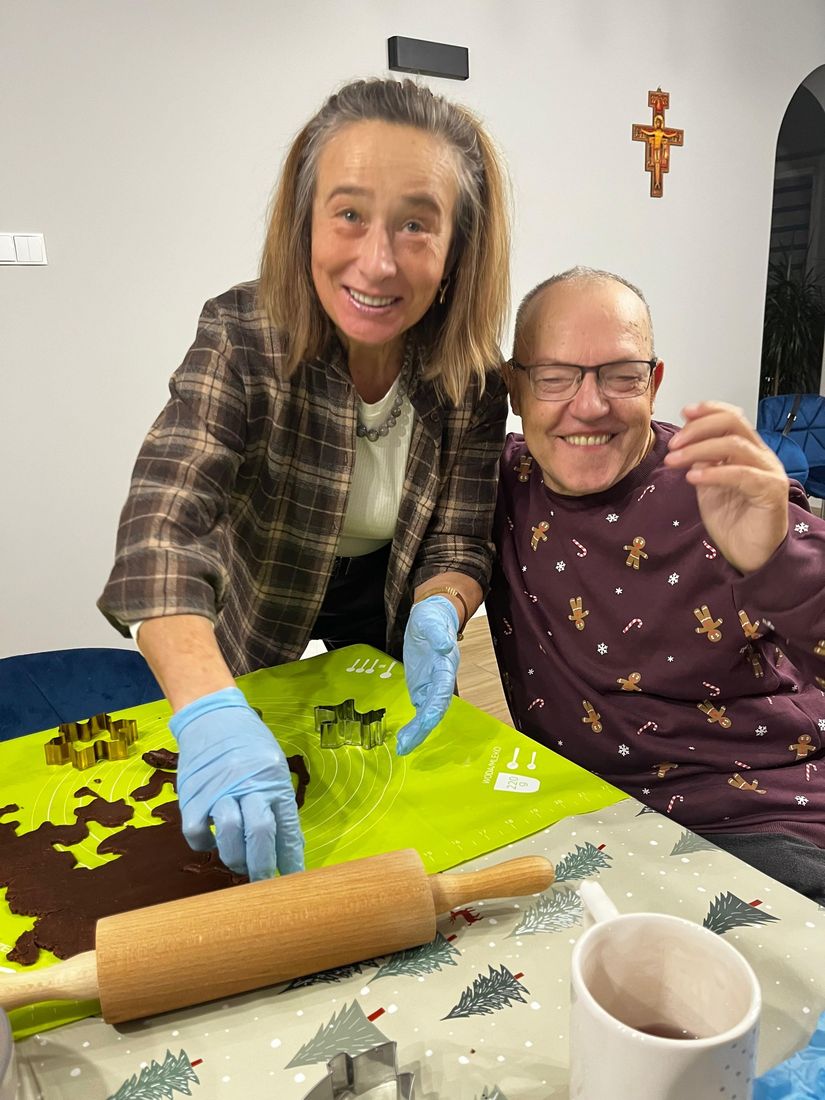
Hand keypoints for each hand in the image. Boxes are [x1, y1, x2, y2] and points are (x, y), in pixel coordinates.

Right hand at [170, 687, 304, 880]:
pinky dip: (203, 844)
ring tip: (239, 864)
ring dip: (235, 858)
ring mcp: (219, 790)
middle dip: (263, 864)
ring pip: (229, 834)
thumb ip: (279, 804)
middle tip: (263, 881)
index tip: (294, 880)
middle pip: (260, 832)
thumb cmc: (249, 744)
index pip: (287, 827)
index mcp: (275, 780)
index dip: (291, 858)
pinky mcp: (192, 794)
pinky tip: (210, 842)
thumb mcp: (274, 766)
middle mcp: (249, 784)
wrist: (212, 716)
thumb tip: (288, 848)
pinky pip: (196, 831)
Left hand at [396, 596, 459, 755]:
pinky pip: (420, 712)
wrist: (431, 619)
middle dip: (423, 727)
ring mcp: (432, 687)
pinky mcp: (422, 689)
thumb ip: (437, 633)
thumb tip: (445, 646)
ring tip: (402, 748)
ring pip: (428, 714)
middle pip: (436, 708)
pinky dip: (413, 727)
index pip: (442, 689)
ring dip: (417, 732)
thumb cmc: (432, 619)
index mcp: (446, 665)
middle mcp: (441, 680)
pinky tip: (403, 740)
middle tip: (406, 745)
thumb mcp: (431, 620)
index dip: (436, 705)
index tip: (427, 719)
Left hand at [664, 401, 788, 572]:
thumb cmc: (731, 520)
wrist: (749, 554)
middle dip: (698, 429)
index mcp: (747, 450)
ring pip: (734, 445)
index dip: (708, 410)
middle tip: (673, 444)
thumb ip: (701, 462)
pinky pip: (741, 474)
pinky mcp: (770, 491)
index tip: (684, 413)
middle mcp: (761, 456)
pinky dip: (713, 472)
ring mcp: (768, 472)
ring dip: (698, 450)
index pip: (732, 417)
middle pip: (733, 423)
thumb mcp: (708, 485)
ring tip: (673, 461)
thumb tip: (685, 443)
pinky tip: (692, 478)